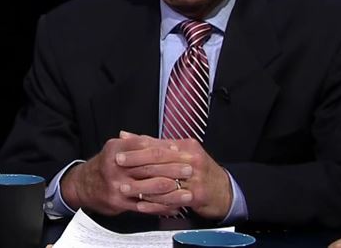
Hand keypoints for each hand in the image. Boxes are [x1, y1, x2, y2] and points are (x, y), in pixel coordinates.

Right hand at [60, 132, 189, 216]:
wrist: (85, 185)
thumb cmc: (106, 165)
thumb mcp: (117, 149)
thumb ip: (139, 144)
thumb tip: (167, 144)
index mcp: (116, 149)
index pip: (145, 147)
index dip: (165, 150)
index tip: (181, 152)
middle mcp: (115, 167)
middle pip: (149, 167)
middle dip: (172, 169)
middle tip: (190, 169)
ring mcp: (117, 186)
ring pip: (149, 188)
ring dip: (171, 190)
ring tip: (187, 190)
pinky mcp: (119, 203)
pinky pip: (145, 206)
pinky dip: (161, 207)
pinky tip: (174, 206)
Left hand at [117, 133, 231, 219]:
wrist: (223, 190)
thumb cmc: (197, 170)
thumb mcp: (179, 152)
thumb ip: (153, 144)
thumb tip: (126, 136)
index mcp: (186, 146)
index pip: (158, 146)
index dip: (136, 150)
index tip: (119, 152)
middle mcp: (191, 160)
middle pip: (159, 162)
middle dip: (135, 165)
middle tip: (117, 167)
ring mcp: (195, 178)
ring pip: (163, 181)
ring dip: (141, 186)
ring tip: (123, 187)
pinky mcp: (197, 196)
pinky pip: (171, 200)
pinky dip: (154, 203)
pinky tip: (140, 204)